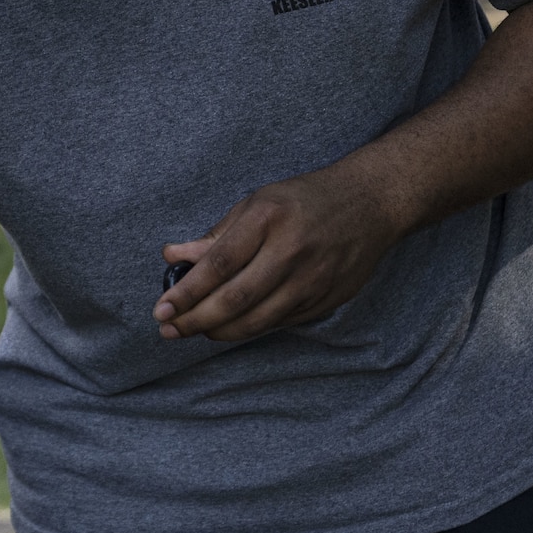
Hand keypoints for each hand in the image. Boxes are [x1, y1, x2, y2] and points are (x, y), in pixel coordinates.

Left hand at [152, 165, 404, 342]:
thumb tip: (171, 257)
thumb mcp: (255, 203)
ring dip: (219, 331)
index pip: (218, 265)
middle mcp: (291, 251)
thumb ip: (214, 235)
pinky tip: (228, 327)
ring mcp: (312, 280)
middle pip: (235, 299)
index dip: (186, 292)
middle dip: (195, 320)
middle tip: (168, 329)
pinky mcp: (326, 300)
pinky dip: (249, 328)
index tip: (162, 308)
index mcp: (268, 219)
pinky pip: (279, 323)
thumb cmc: (303, 200)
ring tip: (192, 331)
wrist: (371, 203)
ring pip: (257, 320)